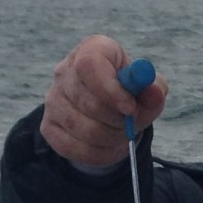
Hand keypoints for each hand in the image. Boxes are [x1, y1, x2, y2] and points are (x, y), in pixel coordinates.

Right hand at [38, 36, 169, 168]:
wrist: (108, 111)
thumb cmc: (129, 92)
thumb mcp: (147, 88)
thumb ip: (154, 88)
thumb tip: (154, 91)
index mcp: (92, 49)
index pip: (89, 65)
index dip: (110, 90)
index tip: (130, 108)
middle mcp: (65, 71)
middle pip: (87, 101)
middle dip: (117, 120)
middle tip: (131, 123)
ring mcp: (53, 99)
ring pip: (82, 129)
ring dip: (111, 138)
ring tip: (122, 133)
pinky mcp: (48, 126)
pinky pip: (73, 148)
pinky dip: (99, 153)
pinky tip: (110, 145)